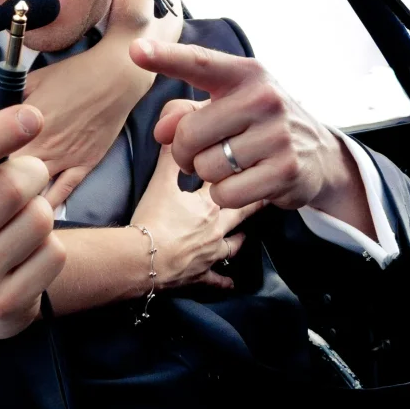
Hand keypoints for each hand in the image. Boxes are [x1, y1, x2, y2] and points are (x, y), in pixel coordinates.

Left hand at [0, 60, 149, 206]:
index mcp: (25, 126)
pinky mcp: (83, 166)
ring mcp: (64, 160)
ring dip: (17, 203)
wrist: (115, 79)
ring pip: (34, 190)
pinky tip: (32, 221)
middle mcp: (42, 147)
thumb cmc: (74, 75)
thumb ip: (1, 89)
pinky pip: (63, 193)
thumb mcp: (34, 79)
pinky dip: (47, 207)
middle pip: (9, 178)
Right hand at [0, 106, 66, 396]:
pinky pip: (54, 253)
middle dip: (32, 172)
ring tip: (22, 224)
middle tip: (29, 178)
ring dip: (41, 211)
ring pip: (38, 218)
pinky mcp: (5, 305)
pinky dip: (50, 246)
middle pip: (10, 187)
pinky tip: (28, 255)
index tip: (31, 116)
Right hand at [129, 145, 261, 291]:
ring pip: (231, 246)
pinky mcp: (199, 277)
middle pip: (238, 215)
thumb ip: (169, 156)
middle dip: (251, 204)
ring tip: (245, 236)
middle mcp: (216, 230)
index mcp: (208, 206)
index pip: (230, 186)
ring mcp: (209, 256)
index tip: (256, 168)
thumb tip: (176, 126)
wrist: (143, 259)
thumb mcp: (159, 183)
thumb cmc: (152, 221)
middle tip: (266, 197)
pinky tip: (231, 282)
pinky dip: (223, 281)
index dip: (241, 177)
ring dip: (238, 240)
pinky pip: (216, 280)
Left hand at [134, 39, 372, 237]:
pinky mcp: (285, 171)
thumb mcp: (227, 105)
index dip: (165, 58)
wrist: (318, 153)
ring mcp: (278, 135)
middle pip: (189, 134)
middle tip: (202, 153)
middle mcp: (264, 98)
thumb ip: (185, 111)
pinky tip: (245, 182)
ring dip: (209, 174)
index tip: (135, 51)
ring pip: (206, 168)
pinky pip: (224, 193)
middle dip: (184, 152)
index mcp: (245, 74)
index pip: (200, 63)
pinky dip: (225, 195)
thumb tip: (162, 132)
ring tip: (232, 164)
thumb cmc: (258, 124)